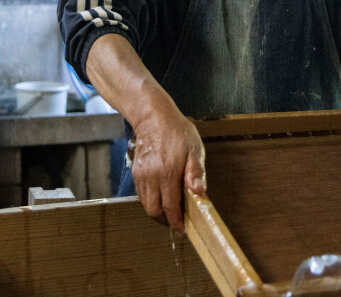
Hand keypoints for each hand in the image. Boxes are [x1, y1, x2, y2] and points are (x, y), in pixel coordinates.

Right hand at [85, 34, 206, 233]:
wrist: (153, 117)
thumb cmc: (177, 131)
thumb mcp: (194, 148)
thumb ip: (196, 172)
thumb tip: (199, 193)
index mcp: (168, 173)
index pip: (170, 207)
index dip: (177, 222)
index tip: (184, 229)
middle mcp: (151, 178)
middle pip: (155, 211)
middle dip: (166, 221)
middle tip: (178, 222)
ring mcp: (141, 176)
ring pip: (146, 205)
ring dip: (158, 212)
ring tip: (171, 211)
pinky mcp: (136, 173)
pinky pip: (142, 195)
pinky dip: (151, 201)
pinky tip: (162, 197)